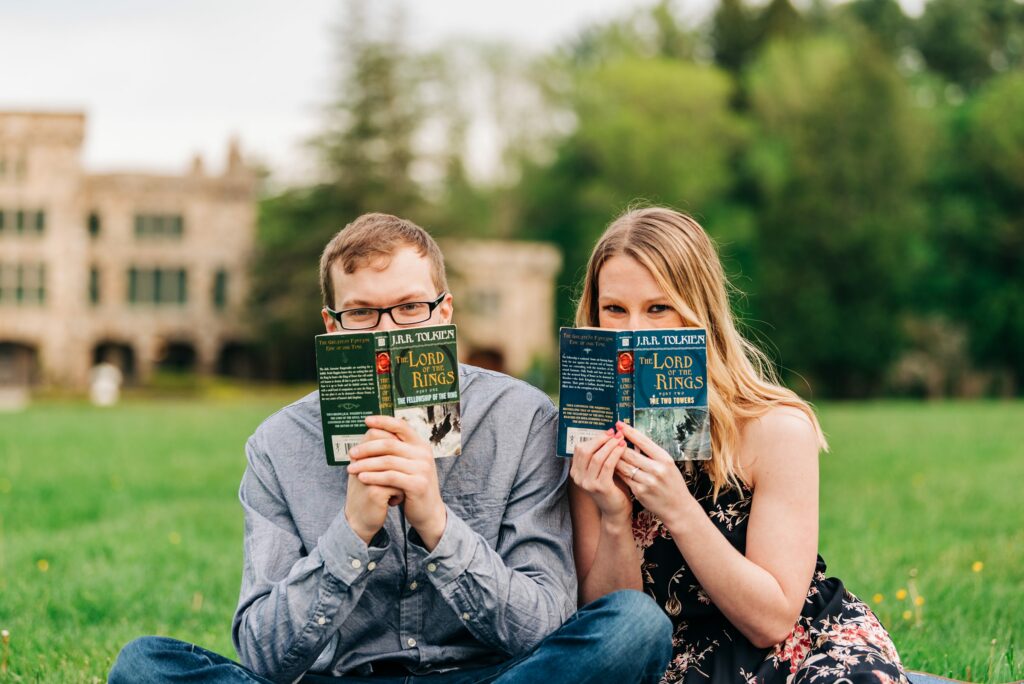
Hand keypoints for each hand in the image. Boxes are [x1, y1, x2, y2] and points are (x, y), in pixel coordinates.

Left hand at [346, 415, 446, 549]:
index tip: (366, 420)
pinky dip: (373, 476)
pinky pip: (390, 477)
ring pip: (387, 461)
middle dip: (367, 448)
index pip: (401, 426)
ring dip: (366, 464)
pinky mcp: (418, 484)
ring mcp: (422, 469)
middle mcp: (423, 453)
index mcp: (420, 445)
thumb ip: (397, 449)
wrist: (428, 511)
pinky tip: (361, 478)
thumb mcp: (408, 463)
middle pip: (389, 444)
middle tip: (351, 453)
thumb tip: (373, 431)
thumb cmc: (412, 485)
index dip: (383, 421)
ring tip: (351, 468)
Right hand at [570, 429, 631, 520]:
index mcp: (576, 471)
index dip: (595, 438)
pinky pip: (607, 466)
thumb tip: (609, 433)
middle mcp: (578, 477)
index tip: (609, 432)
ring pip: (597, 457)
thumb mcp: (602, 470)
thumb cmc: (612, 488)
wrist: (616, 511)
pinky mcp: (600, 488)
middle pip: (586, 450)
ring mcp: (587, 483)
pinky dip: (615, 454)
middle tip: (616, 433)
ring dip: (610, 445)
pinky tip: (623, 448)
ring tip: (621, 439)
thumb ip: (601, 455)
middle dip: (602, 439)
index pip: (580, 448)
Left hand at [614, 421, 691, 520]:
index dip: (629, 431)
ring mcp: (648, 481)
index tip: (619, 424)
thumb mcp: (668, 465)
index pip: (643, 441)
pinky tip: (611, 465)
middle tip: (608, 437)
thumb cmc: (672, 483)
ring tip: (606, 450)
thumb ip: (652, 454)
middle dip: (617, 444)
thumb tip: (634, 439)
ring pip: (624, 465)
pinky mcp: (640, 492)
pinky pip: (624, 478)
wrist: (678, 508)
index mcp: (665, 459)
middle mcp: (657, 469)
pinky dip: (617, 471)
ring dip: (614, 457)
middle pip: (630, 453)